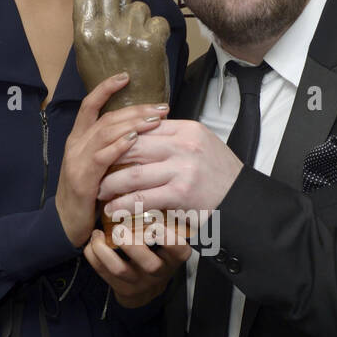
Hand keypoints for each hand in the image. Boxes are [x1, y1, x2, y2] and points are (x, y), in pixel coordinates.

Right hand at [55, 76, 168, 246]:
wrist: (65, 225)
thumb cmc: (88, 196)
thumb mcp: (99, 167)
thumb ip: (112, 149)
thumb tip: (139, 132)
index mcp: (79, 139)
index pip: (90, 105)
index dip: (106, 88)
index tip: (126, 76)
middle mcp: (76, 145)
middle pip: (106, 118)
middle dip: (135, 109)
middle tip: (161, 106)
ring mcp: (76, 161)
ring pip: (104, 133)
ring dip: (132, 124)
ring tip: (155, 119)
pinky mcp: (82, 179)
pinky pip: (101, 157)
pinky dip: (118, 146)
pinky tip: (135, 140)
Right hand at [73, 0, 169, 111]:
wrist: (128, 116)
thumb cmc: (110, 88)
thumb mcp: (89, 57)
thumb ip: (94, 25)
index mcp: (83, 33)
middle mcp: (102, 30)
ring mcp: (127, 34)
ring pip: (140, 7)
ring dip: (142, 21)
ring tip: (137, 47)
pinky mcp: (150, 40)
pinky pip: (158, 21)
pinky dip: (159, 34)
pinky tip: (151, 51)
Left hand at [83, 225, 190, 307]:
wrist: (147, 286)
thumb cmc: (158, 250)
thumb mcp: (168, 237)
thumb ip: (162, 219)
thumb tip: (144, 187)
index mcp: (175, 256)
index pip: (178, 249)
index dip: (168, 239)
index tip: (156, 225)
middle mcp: (160, 271)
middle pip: (149, 263)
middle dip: (131, 244)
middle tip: (119, 227)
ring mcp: (140, 282)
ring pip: (120, 269)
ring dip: (104, 250)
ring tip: (98, 234)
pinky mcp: (121, 288)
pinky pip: (103, 272)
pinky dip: (93, 256)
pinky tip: (93, 243)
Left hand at [96, 120, 243, 218]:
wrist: (242, 200)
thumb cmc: (220, 175)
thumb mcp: (201, 145)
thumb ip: (174, 138)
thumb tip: (142, 131)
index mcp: (187, 129)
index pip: (143, 127)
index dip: (119, 138)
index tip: (104, 148)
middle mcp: (184, 145)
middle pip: (133, 147)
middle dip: (109, 160)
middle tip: (94, 170)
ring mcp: (182, 169)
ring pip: (133, 174)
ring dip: (110, 184)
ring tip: (98, 191)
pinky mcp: (181, 194)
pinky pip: (143, 198)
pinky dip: (123, 204)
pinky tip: (112, 210)